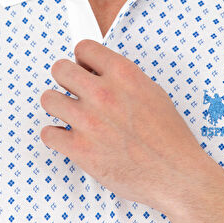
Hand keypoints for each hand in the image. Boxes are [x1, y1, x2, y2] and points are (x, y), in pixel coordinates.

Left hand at [39, 39, 206, 212]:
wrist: (175, 174)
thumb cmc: (169, 139)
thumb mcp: (153, 92)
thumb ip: (124, 80)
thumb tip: (104, 75)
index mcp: (124, 75)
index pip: (84, 48)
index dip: (82, 58)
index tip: (82, 67)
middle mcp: (104, 94)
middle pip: (60, 69)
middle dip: (64, 77)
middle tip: (72, 88)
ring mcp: (89, 121)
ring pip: (48, 99)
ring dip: (57, 106)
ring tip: (69, 113)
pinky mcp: (80, 150)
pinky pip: (48, 133)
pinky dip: (56, 136)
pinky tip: (69, 137)